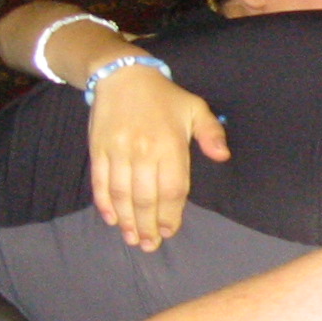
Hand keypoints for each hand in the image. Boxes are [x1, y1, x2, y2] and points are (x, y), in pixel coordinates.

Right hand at [88, 65, 230, 249]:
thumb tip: (223, 157)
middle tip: (151, 245)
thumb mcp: (196, 108)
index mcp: (170, 144)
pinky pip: (100, 182)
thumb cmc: (165, 96)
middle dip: (149, 225)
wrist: (122, 75)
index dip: (171, 214)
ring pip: (122, 195)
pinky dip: (105, 204)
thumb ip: (212, 134)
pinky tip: (112, 219)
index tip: (170, 230)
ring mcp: (118, 151)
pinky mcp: (98, 149)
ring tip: (134, 239)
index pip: (172, 189)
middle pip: (146, 198)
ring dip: (127, 221)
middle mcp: (144, 150)